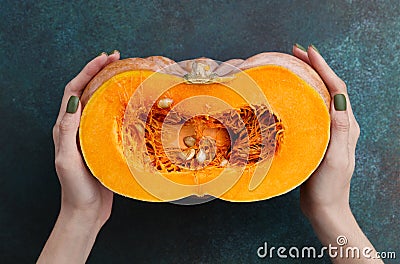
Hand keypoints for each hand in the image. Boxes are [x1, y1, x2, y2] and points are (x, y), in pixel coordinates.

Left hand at [53, 51, 119, 226]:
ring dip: (108, 85)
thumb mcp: (67, 160)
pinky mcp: (102, 142)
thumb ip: (67, 131)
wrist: (85, 211)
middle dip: (99, 71)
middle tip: (117, 58)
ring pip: (98, 102)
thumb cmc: (75, 189)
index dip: (87, 71)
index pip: (73, 90)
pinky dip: (118, 104)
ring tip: (123, 73)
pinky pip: (109, 117)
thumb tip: (74, 100)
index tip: (104, 58)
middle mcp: (76, 127)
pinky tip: (130, 103)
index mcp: (64, 127)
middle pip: (86, 91)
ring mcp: (89, 134)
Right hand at [293, 45, 381, 262]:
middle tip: (296, 53)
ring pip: (320, 97)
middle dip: (315, 67)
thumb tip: (339, 98)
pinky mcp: (318, 137)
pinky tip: (290, 94)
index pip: (338, 89)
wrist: (325, 207)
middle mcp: (341, 124)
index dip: (324, 68)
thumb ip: (339, 130)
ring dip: (309, 78)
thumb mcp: (336, 159)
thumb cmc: (330, 186)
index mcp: (347, 126)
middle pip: (330, 88)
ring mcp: (329, 130)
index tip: (309, 52)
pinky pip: (311, 109)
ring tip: (293, 66)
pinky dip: (302, 96)